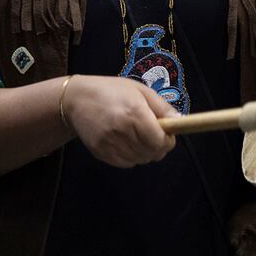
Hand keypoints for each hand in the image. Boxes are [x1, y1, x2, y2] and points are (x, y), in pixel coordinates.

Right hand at [60, 74, 177, 167]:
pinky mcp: (100, 153)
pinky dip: (131, 156)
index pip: (160, 140)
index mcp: (134, 112)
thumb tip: (180, 122)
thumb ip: (161, 107)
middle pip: (152, 153)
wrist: (74, 99)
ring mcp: (109, 144)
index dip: (168, 140)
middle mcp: (122, 130)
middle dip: (158, 146)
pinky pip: (126, 164)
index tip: (167, 134)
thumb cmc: (111, 91)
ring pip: (140, 160)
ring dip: (144, 152)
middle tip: (152, 134)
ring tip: (136, 136)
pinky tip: (125, 142)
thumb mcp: (139, 90)